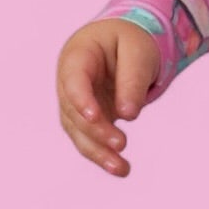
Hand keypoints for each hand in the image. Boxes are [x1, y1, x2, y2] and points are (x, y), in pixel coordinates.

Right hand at [55, 20, 161, 175]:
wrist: (126, 42)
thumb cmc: (131, 40)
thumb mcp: (139, 51)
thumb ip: (133, 80)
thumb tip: (128, 115)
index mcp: (78, 54)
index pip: (73, 79)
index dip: (81, 99)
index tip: (94, 117)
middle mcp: (69, 81)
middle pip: (74, 111)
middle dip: (96, 130)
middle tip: (121, 144)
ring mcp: (75, 101)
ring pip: (79, 131)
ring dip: (98, 151)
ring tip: (122, 169)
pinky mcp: (87, 118)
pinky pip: (90, 139)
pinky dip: (103, 153)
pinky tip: (120, 168)